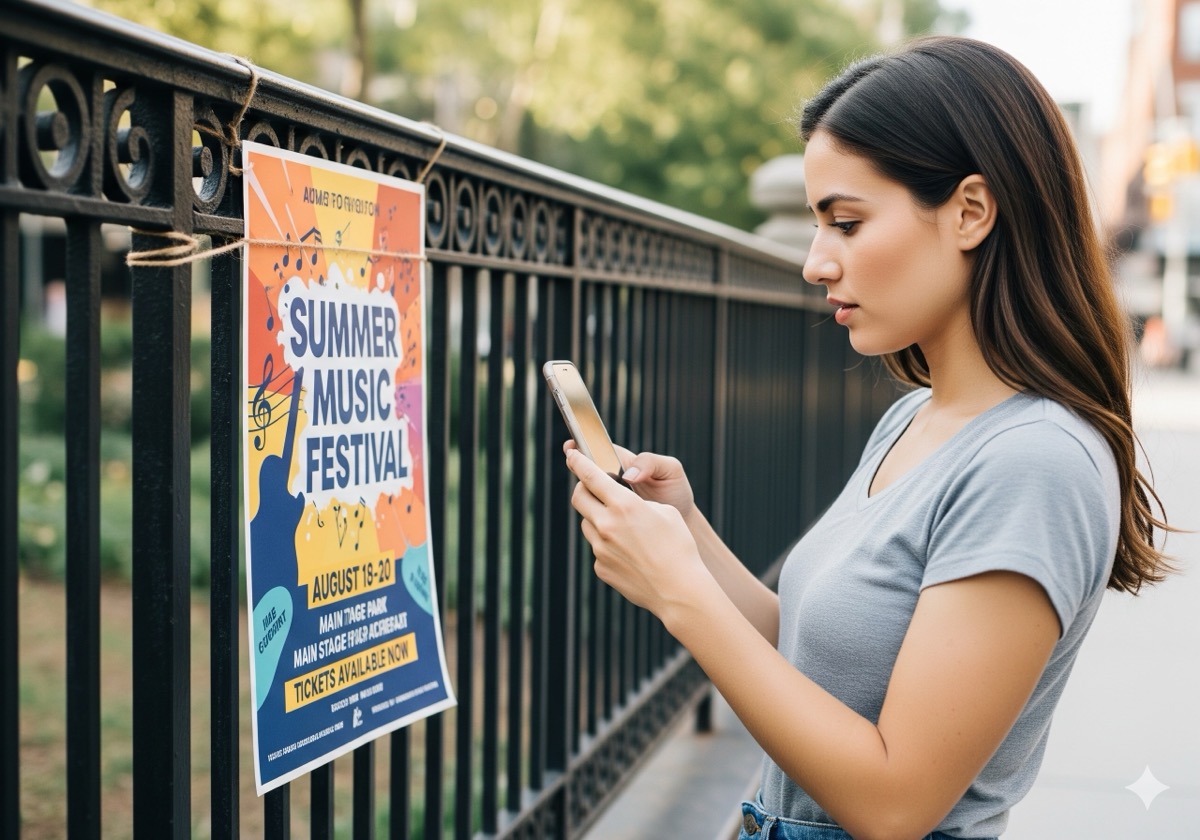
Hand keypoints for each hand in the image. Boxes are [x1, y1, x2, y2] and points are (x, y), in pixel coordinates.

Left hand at [566, 448, 708, 617]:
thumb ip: (638, 503)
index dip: (578, 461)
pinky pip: (598, 548)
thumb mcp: (666, 511)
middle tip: (595, 489)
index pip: (591, 475)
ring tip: (622, 527)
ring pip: (587, 524)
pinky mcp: (600, 567)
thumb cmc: (679, 547)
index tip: (572, 454)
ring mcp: (600, 548)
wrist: (679, 590)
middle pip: (579, 498)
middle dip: (584, 489)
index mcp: (624, 505)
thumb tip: (624, 505)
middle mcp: (607, 525)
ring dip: (597, 518)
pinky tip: (630, 553)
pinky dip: (608, 545)